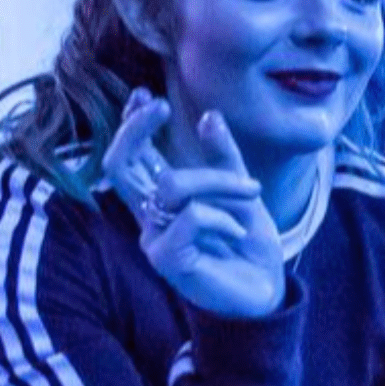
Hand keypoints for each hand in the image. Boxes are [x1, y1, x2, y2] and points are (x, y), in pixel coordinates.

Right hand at [103, 92, 283, 317]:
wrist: (265, 291)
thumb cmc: (248, 244)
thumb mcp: (241, 192)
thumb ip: (224, 158)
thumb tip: (209, 115)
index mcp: (162, 198)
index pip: (131, 157)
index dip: (131, 125)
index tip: (145, 94)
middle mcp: (150, 217)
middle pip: (119, 165)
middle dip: (136, 129)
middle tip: (162, 104)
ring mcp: (155, 239)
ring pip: (171, 186)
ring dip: (218, 181)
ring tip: (252, 191)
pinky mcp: (167, 260)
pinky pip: (190, 218)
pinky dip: (222, 218)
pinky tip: (239, 232)